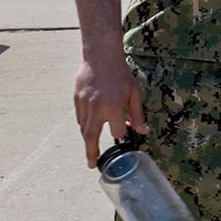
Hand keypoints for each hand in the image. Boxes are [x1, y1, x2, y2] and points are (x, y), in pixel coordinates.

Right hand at [74, 51, 146, 167]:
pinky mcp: (76, 99)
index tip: (124, 131)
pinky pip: (79, 117)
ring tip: (91, 149)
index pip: (116, 132)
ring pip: (83, 128)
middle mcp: (96, 108)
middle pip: (91, 137)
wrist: (101, 56)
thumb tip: (143, 132)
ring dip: (88, 139)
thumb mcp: (134, 94)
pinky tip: (89, 126)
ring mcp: (84, 104)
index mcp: (113, 107)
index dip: (121, 133)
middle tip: (92, 165)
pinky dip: (84, 124)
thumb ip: (137, 115)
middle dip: (91, 152)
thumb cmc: (121, 74)